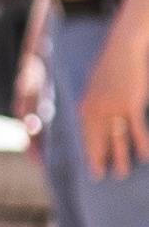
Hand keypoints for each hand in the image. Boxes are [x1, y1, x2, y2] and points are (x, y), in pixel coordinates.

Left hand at [87, 9, 148, 180]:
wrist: (122, 48)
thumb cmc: (108, 65)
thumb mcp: (94, 86)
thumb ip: (92, 103)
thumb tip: (93, 117)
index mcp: (84, 106)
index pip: (85, 135)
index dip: (88, 152)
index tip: (90, 166)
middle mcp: (96, 109)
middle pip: (98, 140)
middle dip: (99, 160)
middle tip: (100, 178)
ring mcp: (114, 108)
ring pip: (117, 139)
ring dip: (120, 157)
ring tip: (121, 174)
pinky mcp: (131, 104)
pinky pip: (136, 129)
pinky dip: (141, 144)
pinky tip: (144, 157)